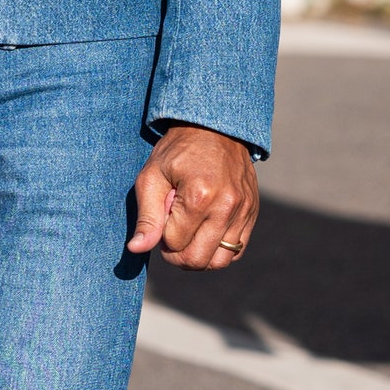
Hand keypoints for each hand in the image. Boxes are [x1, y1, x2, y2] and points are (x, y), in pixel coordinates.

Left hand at [128, 125, 258, 271]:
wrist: (215, 128)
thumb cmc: (177, 151)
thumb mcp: (152, 177)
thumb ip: (146, 217)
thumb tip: (136, 249)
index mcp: (199, 196)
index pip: (174, 243)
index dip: (161, 234)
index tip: (163, 213)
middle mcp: (226, 206)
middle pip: (197, 259)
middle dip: (177, 254)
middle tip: (172, 233)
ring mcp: (244, 211)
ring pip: (219, 262)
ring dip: (199, 256)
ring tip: (190, 234)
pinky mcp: (253, 212)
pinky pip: (237, 251)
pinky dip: (219, 250)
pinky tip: (206, 233)